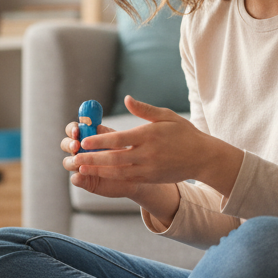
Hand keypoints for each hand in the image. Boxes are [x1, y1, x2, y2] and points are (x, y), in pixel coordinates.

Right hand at [62, 119, 139, 199]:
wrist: (134, 175)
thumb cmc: (125, 154)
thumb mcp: (117, 141)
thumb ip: (105, 134)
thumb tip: (95, 126)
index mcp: (86, 137)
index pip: (72, 130)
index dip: (72, 129)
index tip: (77, 131)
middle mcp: (80, 150)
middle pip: (65, 144)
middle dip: (69, 144)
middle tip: (76, 145)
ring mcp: (80, 166)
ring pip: (67, 162)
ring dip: (71, 160)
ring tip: (78, 161)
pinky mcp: (84, 181)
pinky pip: (75, 179)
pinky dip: (77, 177)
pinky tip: (81, 176)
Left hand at [68, 96, 241, 194]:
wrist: (202, 158)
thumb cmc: (184, 133)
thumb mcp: (166, 116)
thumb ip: (144, 109)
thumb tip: (127, 98)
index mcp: (148, 135)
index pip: (119, 139)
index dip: (99, 141)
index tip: (84, 141)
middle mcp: (147, 154)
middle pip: (114, 158)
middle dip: (92, 159)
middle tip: (74, 158)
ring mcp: (148, 168)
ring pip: (118, 172)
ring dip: (98, 170)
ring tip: (81, 168)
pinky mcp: (150, 178)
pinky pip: (127, 179)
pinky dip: (111, 177)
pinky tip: (100, 175)